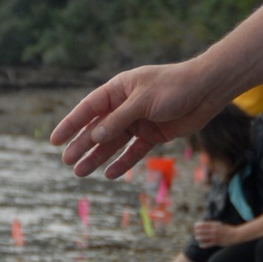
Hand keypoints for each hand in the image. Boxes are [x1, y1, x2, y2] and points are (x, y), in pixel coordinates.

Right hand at [50, 60, 224, 178]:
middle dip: (82, 145)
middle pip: (99, 128)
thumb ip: (118, 120)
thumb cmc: (174, 87)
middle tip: (67, 161)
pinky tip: (109, 174)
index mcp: (119, 89)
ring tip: (80, 173)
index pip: (89, 108)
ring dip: (98, 157)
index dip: (71, 124)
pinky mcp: (154, 134)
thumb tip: (94, 137)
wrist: (207, 90)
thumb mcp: (142, 101)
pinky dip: (123, 162)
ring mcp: (140, 121)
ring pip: (114, 143)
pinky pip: (134, 151)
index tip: (54, 140)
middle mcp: (126, 106)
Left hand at [193, 220, 235, 247]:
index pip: (204, 224)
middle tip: (195, 231)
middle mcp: (214, 231)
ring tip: (196, 237)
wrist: (236, 235)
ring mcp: (215, 237)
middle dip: (198, 231)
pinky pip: (208, 244)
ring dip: (199, 237)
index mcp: (216, 225)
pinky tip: (200, 245)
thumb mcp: (222, 225)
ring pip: (204, 237)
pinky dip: (204, 245)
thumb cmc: (229, 230)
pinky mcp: (217, 242)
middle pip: (203, 230)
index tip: (195, 225)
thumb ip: (215, 226)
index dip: (199, 225)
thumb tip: (209, 225)